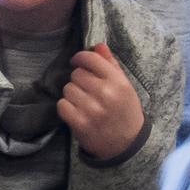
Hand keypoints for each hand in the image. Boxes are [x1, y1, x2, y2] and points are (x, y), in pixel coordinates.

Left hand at [57, 44, 145, 160]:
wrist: (127, 144)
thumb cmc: (124, 111)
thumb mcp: (124, 87)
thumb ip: (110, 65)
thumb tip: (98, 45)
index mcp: (118, 82)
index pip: (90, 58)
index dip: (81, 58)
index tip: (79, 62)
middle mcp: (106, 94)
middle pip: (76, 74)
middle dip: (79, 80)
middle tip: (89, 91)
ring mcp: (92, 109)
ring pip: (67, 89)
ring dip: (73, 95)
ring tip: (86, 103)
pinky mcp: (80, 123)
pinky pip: (61, 104)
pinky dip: (66, 108)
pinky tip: (78, 112)